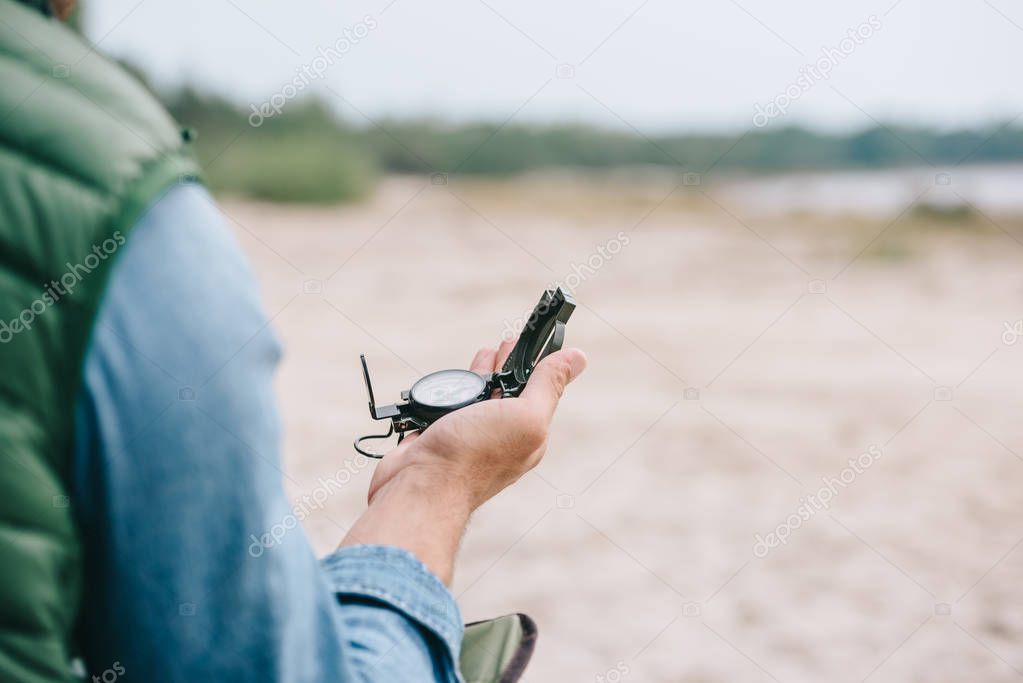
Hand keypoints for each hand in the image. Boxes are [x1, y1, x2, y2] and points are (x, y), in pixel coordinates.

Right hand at [340, 338, 585, 583]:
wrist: (421, 487)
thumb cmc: (474, 455)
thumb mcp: (524, 415)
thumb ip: (548, 386)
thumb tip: (578, 357)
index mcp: (527, 433)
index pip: (539, 390)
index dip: (537, 362)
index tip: (534, 337)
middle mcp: (500, 436)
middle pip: (508, 392)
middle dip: (509, 365)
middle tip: (508, 342)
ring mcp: (469, 437)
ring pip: (478, 398)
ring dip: (482, 374)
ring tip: (486, 354)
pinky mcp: (440, 436)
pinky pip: (450, 407)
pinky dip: (452, 390)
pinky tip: (451, 382)